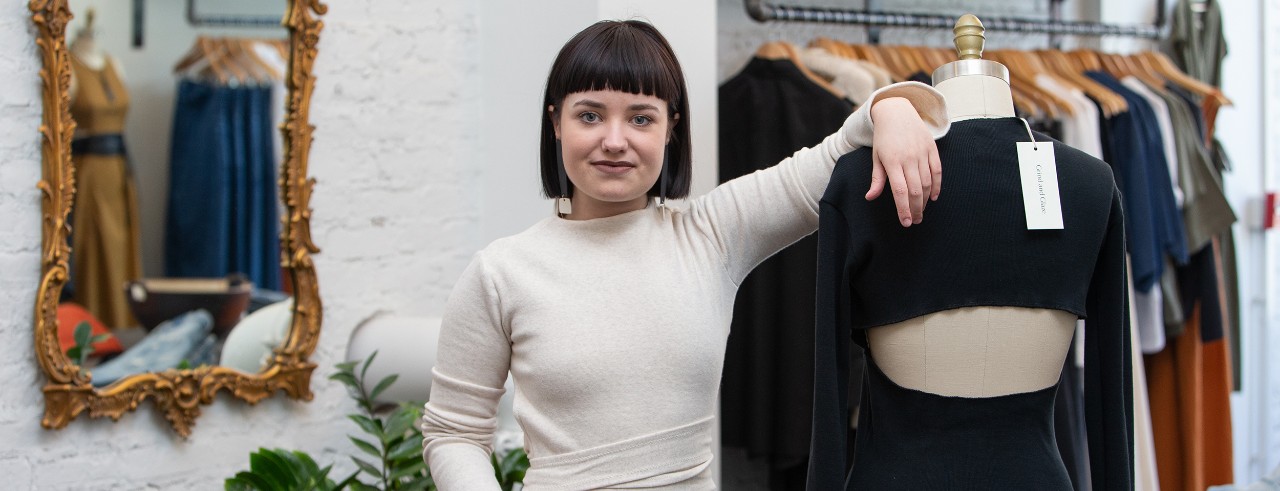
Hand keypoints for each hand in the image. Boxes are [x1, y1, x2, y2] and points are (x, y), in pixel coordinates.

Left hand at [865, 97, 941, 226]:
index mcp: (892, 161)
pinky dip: (937, 185)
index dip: (903, 209)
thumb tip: (870, 198)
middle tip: (914, 221)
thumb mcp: (876, 157)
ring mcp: (922, 152)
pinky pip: (937, 171)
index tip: (905, 222)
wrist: (897, 112)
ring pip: (927, 182)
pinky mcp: (932, 148)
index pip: (900, 191)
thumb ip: (877, 179)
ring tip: (921, 211)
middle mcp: (909, 158)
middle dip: (915, 209)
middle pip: (916, 190)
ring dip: (925, 200)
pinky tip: (933, 197)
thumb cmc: (884, 137)